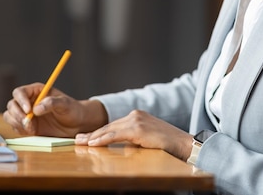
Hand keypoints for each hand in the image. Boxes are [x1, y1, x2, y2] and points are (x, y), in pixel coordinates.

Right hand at [3, 82, 106, 136]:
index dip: (21, 101)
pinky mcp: (27, 126)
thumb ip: (52, 103)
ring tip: (31, 129)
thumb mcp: (65, 104)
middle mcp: (28, 101)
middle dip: (17, 115)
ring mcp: (26, 114)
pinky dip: (20, 130)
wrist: (77, 124)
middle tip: (28, 123)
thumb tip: (37, 108)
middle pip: (12, 105)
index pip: (20, 92)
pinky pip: (15, 127)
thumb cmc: (72, 110)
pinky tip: (32, 132)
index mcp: (36, 91)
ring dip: (17, 123)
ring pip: (10, 116)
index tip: (28, 110)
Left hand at [74, 109, 192, 160]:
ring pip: (109, 129)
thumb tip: (117, 147)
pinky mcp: (138, 128)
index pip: (113, 125)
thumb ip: (132, 140)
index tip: (86, 138)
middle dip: (92, 134)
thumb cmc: (167, 146)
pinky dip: (103, 139)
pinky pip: (115, 135)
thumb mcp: (146, 140)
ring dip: (94, 137)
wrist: (185, 145)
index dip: (98, 132)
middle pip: (108, 126)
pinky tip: (93, 143)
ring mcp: (136, 120)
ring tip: (81, 142)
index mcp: (137, 116)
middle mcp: (135, 115)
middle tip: (77, 140)